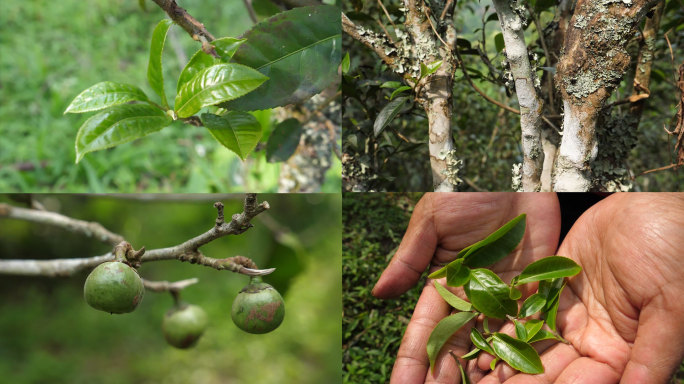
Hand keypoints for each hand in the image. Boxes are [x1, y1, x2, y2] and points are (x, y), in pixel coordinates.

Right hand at [372, 192, 560, 382]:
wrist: (515, 173)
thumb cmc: (466, 190)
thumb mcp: (432, 220)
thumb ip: (410, 258)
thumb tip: (379, 294)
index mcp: (443, 283)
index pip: (424, 330)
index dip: (412, 360)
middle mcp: (472, 297)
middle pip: (456, 348)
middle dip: (443, 379)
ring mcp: (504, 297)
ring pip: (491, 346)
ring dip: (483, 377)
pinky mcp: (536, 291)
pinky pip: (529, 327)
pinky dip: (523, 354)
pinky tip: (516, 379)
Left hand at [477, 193, 683, 383]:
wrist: (656, 205)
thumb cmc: (676, 255)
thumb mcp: (671, 309)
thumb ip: (649, 357)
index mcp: (621, 352)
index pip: (582, 383)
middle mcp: (593, 339)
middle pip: (551, 368)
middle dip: (520, 380)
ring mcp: (571, 312)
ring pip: (532, 341)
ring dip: (505, 356)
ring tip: (476, 371)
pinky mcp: (553, 284)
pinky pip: (525, 307)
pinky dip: (504, 322)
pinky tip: (480, 335)